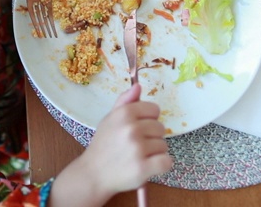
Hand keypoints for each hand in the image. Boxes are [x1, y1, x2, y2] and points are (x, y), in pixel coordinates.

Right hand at [49, 84, 172, 206]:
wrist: (93, 173)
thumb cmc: (103, 145)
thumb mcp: (109, 119)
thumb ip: (124, 101)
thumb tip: (138, 86)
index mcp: (124, 113)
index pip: (154, 109)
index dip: (148, 119)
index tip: (138, 128)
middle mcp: (131, 129)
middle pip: (160, 128)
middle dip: (151, 137)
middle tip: (135, 145)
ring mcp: (138, 149)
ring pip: (163, 145)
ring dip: (154, 152)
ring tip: (138, 156)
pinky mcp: (143, 168)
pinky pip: (167, 162)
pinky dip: (161, 165)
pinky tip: (148, 166)